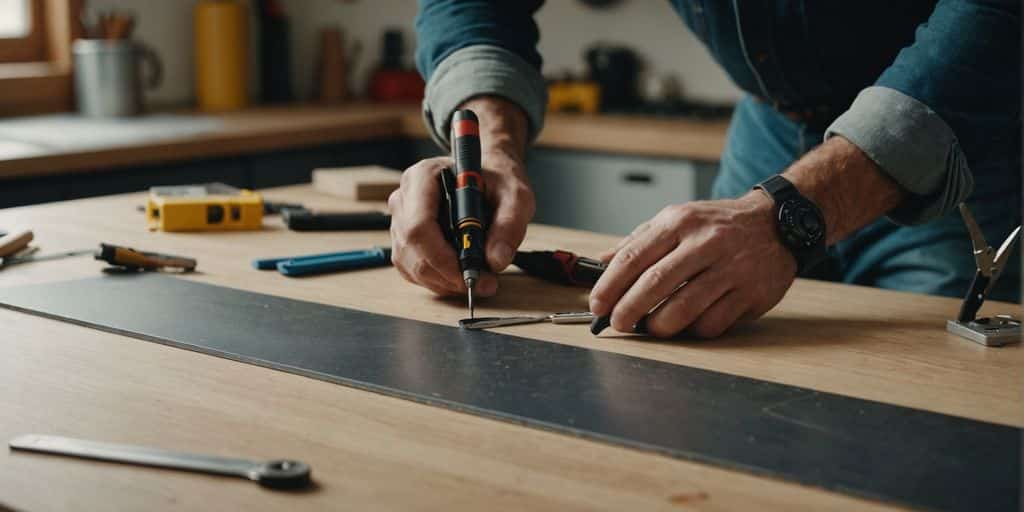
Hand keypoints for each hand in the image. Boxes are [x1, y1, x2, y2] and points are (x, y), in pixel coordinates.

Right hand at [389, 96, 534, 295]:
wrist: (489, 177)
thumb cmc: (497, 181)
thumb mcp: (515, 196)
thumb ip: (510, 224)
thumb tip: (496, 260)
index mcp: (424, 177)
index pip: (419, 225)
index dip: (441, 257)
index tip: (470, 274)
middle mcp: (405, 198)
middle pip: (411, 249)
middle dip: (446, 275)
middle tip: (484, 283)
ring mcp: (400, 220)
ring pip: (410, 265)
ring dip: (444, 282)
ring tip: (479, 279)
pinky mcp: (403, 241)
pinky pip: (412, 271)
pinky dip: (438, 282)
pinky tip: (461, 277)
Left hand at [589, 192, 796, 337]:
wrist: (777, 223)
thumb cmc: (718, 225)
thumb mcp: (676, 219)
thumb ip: (638, 241)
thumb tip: (600, 263)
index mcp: (680, 222)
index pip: (634, 256)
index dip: (610, 285)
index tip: (597, 304)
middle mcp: (706, 243)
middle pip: (656, 283)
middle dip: (629, 309)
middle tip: (617, 324)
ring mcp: (732, 268)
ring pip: (684, 308)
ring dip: (659, 326)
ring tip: (650, 328)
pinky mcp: (752, 293)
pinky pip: (713, 323)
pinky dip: (693, 330)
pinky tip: (687, 326)